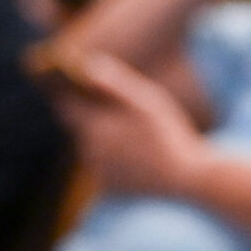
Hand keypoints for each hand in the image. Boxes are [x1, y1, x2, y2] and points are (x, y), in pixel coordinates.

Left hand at [65, 53, 211, 195]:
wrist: (185, 178)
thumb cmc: (167, 134)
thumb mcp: (145, 100)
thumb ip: (114, 82)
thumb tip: (87, 64)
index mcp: (92, 127)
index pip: (64, 105)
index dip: (66, 92)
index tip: (72, 83)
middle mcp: (88, 151)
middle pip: (79, 126)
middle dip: (91, 114)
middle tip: (116, 107)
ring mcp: (98, 171)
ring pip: (92, 145)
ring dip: (103, 136)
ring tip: (133, 132)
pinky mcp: (110, 186)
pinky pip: (105, 164)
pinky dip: (114, 157)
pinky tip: (138, 153)